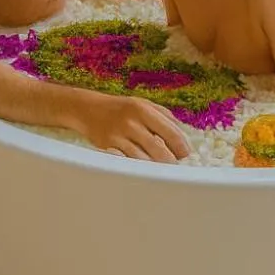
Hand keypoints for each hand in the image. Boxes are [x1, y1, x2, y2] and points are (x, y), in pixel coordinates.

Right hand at [73, 94, 189, 161]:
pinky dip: (138, 168)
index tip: (186, 155)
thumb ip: (163, 116)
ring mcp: (118, 136)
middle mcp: (131, 123)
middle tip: (175, 166)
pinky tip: (143, 169)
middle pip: (158, 149)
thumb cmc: (120, 108)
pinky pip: (127, 163)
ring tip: (161, 170)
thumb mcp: (143, 103)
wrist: (87, 109)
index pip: (170, 131)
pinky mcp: (108, 148)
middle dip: (170, 161)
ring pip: (143, 160)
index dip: (181, 146)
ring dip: (155, 168)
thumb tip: (183, 134)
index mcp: (143, 110)